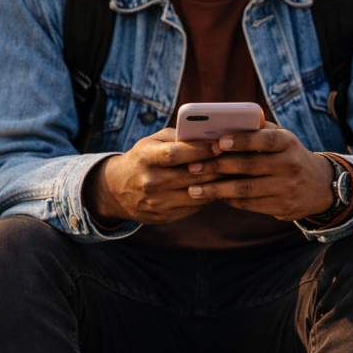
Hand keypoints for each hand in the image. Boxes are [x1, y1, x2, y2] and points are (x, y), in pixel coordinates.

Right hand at [84, 127, 222, 225]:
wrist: (117, 191)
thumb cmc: (141, 159)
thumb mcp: (151, 142)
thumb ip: (177, 137)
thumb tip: (209, 135)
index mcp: (145, 158)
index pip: (175, 154)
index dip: (199, 150)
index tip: (219, 146)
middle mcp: (150, 182)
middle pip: (191, 176)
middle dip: (216, 168)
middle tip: (235, 160)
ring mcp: (156, 202)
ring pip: (196, 194)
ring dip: (216, 184)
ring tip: (230, 174)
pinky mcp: (163, 217)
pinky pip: (193, 207)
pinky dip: (207, 197)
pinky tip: (215, 188)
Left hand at [185, 123, 335, 220]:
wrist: (319, 185)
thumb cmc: (288, 156)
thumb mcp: (282, 139)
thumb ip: (257, 131)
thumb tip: (222, 124)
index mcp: (288, 142)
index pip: (264, 140)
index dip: (241, 141)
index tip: (218, 142)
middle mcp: (289, 164)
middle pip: (249, 166)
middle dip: (217, 166)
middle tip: (192, 166)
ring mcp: (286, 187)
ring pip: (245, 189)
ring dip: (216, 189)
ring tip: (194, 189)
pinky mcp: (282, 207)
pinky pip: (249, 204)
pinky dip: (229, 200)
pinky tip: (214, 196)